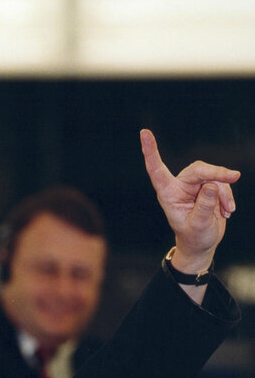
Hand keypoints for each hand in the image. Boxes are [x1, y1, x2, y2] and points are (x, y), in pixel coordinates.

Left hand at [140, 129, 239, 272]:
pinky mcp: (207, 186)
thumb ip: (205, 206)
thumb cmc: (194, 237)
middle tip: (234, 177)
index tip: (144, 133)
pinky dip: (228, 196)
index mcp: (168, 193)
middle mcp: (179, 185)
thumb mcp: (199, 226)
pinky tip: (227, 211)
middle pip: (198, 169)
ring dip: (225, 193)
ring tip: (226, 212)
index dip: (151, 151)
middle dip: (217, 173)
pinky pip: (222, 183)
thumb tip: (212, 185)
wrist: (202, 244)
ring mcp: (194, 185)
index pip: (156, 170)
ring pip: (214, 176)